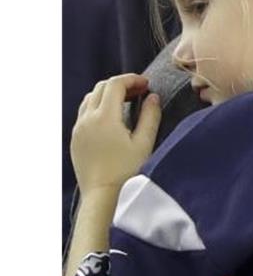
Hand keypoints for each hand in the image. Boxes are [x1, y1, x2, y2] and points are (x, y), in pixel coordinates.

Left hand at [70, 74, 161, 197]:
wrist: (102, 195)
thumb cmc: (126, 172)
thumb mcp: (144, 143)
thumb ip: (151, 116)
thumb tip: (153, 97)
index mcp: (105, 118)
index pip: (115, 84)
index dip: (132, 79)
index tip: (146, 85)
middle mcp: (87, 119)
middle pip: (101, 87)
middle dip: (121, 84)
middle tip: (139, 91)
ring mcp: (78, 129)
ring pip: (91, 98)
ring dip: (108, 94)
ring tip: (126, 102)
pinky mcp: (76, 138)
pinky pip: (84, 112)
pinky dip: (99, 106)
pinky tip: (112, 117)